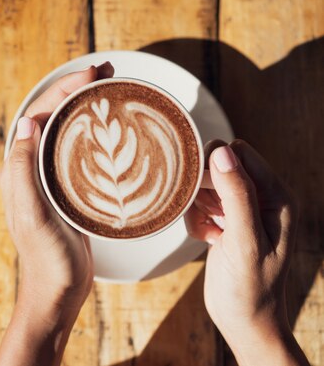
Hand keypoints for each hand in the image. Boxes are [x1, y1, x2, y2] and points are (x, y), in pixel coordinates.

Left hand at [0, 62, 113, 365]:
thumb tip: (28, 123)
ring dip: (84, 106)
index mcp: (18, 168)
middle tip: (106, 71)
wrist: (57, 292)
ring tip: (110, 88)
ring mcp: (49, 178)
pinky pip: (77, 150)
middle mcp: (30, 168)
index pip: (38, 114)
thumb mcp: (33, 214)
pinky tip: (110, 129)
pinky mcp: (67, 190)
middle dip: (75, 89)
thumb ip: (23, 170)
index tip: (92, 73)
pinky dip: (92, 132)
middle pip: (52, 116)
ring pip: (65, 130)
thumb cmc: (46, 258)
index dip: (62, 89)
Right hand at [186, 140, 308, 365]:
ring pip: (206, 185)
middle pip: (219, 166)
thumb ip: (237, 195)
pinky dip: (196, 220)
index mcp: (277, 196)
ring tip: (211, 231)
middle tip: (211, 218)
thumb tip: (222, 151)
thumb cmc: (250, 287)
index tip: (207, 195)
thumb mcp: (244, 241)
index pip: (240, 153)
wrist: (243, 321)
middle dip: (204, 189)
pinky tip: (208, 239)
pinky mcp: (227, 222)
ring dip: (198, 206)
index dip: (216, 167)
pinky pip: (200, 204)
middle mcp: (262, 198)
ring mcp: (243, 210)